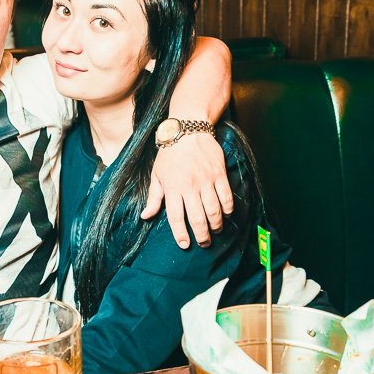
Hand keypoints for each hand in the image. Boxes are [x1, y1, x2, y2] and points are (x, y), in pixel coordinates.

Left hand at [141, 133, 233, 248]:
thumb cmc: (170, 154)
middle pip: (197, 217)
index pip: (175, 216)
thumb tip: (145, 216)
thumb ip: (153, 197)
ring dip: (216, 225)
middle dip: (201, 235)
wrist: (188, 130)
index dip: (180, 233)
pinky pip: (226, 196)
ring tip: (215, 231)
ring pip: (213, 210)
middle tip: (204, 243)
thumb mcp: (156, 174)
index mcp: (172, 187)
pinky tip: (226, 214)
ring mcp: (206, 180)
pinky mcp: (219, 173)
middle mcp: (189, 186)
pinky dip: (228, 208)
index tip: (184, 244)